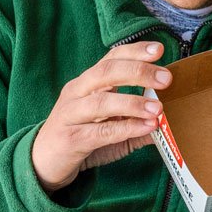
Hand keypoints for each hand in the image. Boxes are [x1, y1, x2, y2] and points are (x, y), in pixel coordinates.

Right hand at [32, 41, 170, 192]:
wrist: (43, 163)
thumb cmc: (80, 138)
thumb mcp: (110, 126)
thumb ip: (136, 122)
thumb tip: (168, 121)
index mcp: (86, 83)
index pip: (110, 58)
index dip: (134, 51)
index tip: (159, 49)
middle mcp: (76, 93)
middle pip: (105, 73)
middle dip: (138, 72)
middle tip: (165, 78)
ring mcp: (70, 115)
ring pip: (101, 102)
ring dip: (132, 102)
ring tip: (158, 108)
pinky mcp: (70, 139)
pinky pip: (100, 132)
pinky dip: (125, 128)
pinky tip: (146, 128)